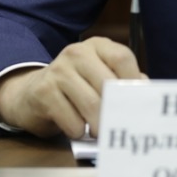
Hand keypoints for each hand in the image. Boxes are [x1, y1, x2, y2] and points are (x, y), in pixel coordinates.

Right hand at [0, 37, 144, 138]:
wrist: (30, 93)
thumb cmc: (75, 87)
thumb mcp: (99, 76)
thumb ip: (122, 81)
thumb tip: (145, 93)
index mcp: (97, 46)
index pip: (122, 58)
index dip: (134, 82)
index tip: (138, 103)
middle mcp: (77, 52)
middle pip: (108, 84)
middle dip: (117, 110)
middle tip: (120, 126)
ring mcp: (58, 70)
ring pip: (92, 104)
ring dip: (99, 125)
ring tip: (99, 131)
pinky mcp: (44, 92)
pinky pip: (71, 120)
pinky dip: (78, 131)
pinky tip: (75, 127)